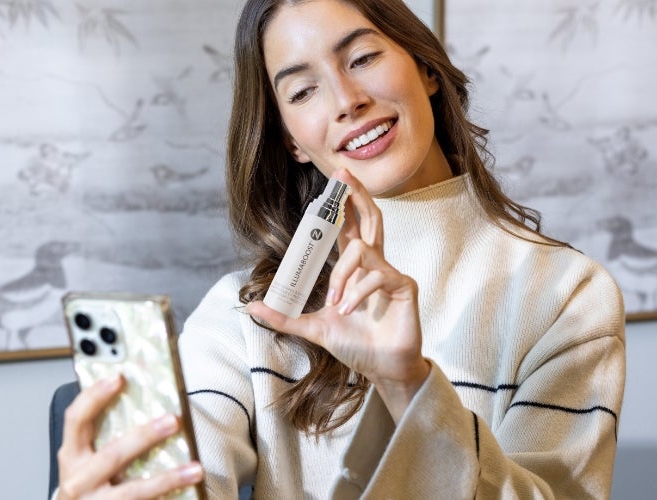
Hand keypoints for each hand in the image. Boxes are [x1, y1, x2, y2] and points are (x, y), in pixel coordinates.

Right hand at [56, 375, 202, 498]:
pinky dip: (168, 495)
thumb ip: (103, 434)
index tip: (119, 378)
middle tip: (173, 420)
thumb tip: (144, 401)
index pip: (76, 419)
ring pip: (134, 491)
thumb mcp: (84, 458)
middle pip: (112, 455)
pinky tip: (188, 486)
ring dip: (168, 478)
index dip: (95, 396)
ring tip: (195, 469)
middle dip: (145, 437)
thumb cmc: (85, 484)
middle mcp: (77, 480)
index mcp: (71, 455)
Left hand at [247, 169, 429, 420]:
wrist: (382, 370)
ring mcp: (390, 273)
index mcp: (356, 268)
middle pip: (370, 219)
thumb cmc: (356, 346)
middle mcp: (374, 264)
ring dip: (342, 275)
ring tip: (335, 304)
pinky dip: (356, 294)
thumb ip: (284, 318)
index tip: (335, 182)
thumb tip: (252, 308)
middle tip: (343, 178)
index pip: (349, 227)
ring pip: (362, 250)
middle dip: (357, 196)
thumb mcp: (312, 328)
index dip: (343, 204)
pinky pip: (376, 276)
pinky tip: (349, 312)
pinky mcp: (404, 286)